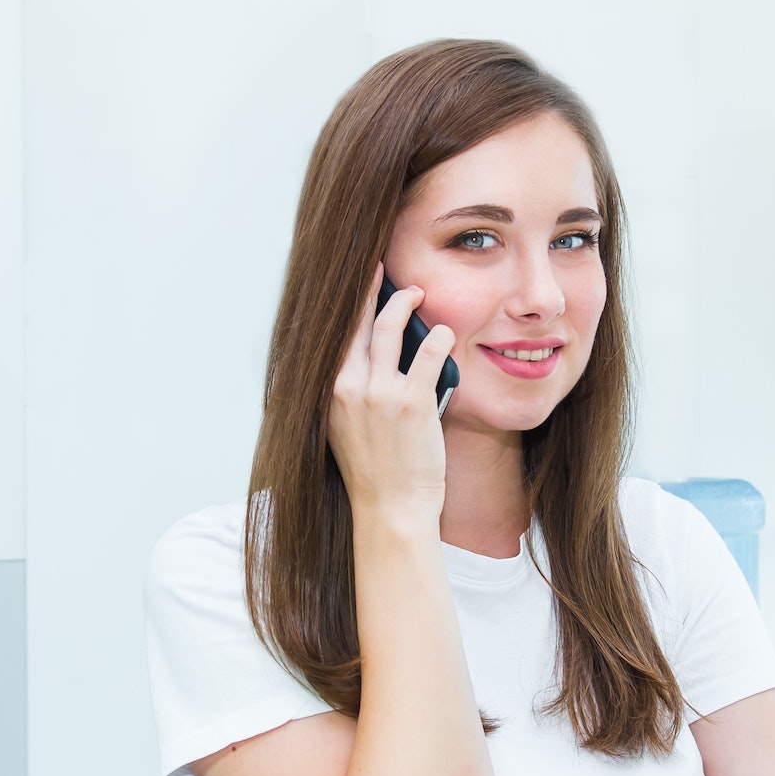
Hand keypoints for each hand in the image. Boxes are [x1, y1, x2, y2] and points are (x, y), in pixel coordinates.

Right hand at [328, 267, 457, 526]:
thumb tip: (364, 360)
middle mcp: (347, 387)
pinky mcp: (411, 402)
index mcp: (329, 392)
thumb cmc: (374, 471)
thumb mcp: (344, 427)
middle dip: (371, 289)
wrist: (392, 508)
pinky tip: (445, 333)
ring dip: (405, 304)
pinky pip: (427, 353)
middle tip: (382, 268)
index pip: (335, 335)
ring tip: (417, 294)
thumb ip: (350, 392)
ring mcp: (379, 393)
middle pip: (357, 321)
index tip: (356, 282)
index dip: (347, 304)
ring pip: (389, 328)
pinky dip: (438, 337)